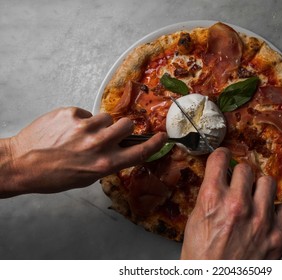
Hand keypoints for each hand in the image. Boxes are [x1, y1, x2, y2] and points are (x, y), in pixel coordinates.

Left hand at [1, 107, 166, 196]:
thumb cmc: (53, 176)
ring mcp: (84, 127)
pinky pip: (86, 112)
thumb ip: (107, 163)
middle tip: (112, 132)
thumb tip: (120, 151)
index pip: (139, 151)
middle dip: (123, 127)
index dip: (155, 143)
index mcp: (104, 164)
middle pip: (127, 124)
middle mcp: (98, 144)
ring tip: (83, 133)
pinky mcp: (70, 114)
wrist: (22, 163)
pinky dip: (80, 120)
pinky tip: (67, 130)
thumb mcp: (86, 178)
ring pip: (107, 117)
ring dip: (100, 124)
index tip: (162, 136)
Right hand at [180, 148, 281, 258]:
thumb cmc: (202, 257)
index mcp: (212, 199)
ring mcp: (261, 219)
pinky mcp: (278, 235)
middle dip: (240, 176)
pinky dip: (280, 211)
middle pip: (246, 169)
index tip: (224, 158)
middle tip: (239, 185)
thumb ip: (210, 196)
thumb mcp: (196, 220)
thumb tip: (220, 179)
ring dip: (260, 189)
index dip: (221, 156)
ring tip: (255, 199)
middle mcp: (237, 204)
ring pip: (267, 182)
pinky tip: (270, 216)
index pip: (220, 158)